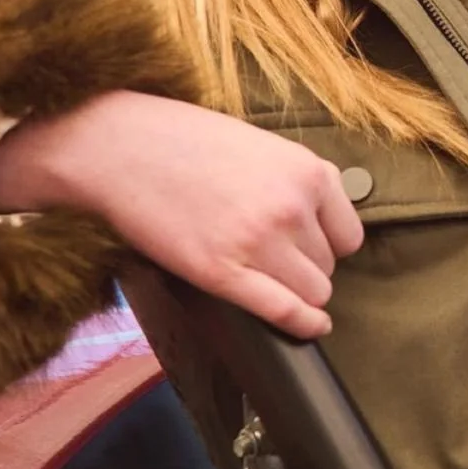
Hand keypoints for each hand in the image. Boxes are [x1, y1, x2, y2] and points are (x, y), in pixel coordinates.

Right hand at [0, 90, 363, 338]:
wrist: (119, 147)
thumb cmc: (184, 140)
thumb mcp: (260, 145)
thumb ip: (294, 182)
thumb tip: (318, 221)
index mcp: (308, 171)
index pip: (348, 235)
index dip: (328, 244)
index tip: (308, 245)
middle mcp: (292, 207)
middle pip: (327, 266)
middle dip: (305, 266)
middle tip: (270, 256)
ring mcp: (259, 242)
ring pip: (313, 292)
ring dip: (296, 292)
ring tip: (266, 278)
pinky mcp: (222, 273)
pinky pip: (284, 311)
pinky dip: (303, 325)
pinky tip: (311, 328)